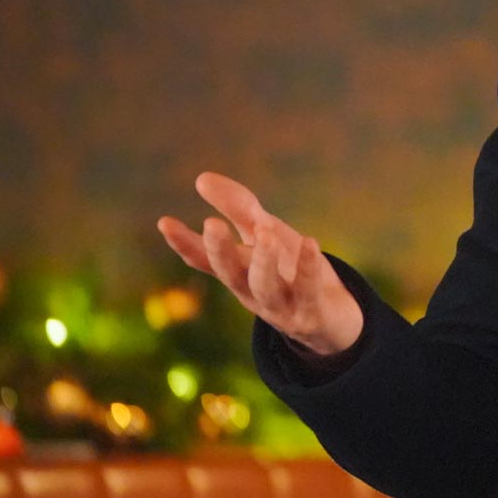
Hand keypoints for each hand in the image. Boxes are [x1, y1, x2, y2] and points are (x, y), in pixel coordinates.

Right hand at [157, 172, 363, 355]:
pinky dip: (308, 268)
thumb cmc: (292, 272)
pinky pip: (308, 291)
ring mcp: (281, 307)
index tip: (164, 222)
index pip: (205, 259)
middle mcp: (253, 292)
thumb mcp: (267, 234)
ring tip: (265, 231)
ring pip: (266, 287)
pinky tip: (311, 242)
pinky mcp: (312, 313)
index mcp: (239, 273)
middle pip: (231, 274)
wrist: (333, 318)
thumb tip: (201, 178)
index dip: (185, 243)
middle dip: (220, 251)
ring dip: (263, 261)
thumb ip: (239, 209)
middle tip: (211, 223)